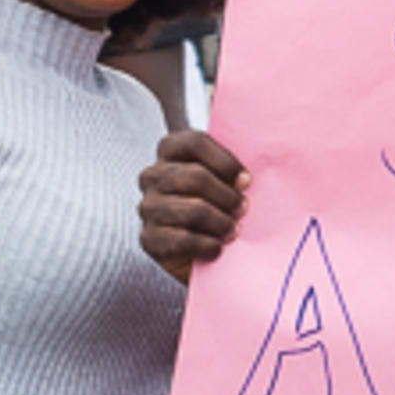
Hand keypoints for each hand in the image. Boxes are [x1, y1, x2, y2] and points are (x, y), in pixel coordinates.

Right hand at [138, 129, 248, 279]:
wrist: (197, 252)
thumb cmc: (216, 208)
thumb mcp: (224, 182)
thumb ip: (231, 171)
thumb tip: (245, 180)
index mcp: (170, 153)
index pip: (194, 142)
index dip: (225, 161)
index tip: (245, 180)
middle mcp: (153, 177)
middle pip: (196, 176)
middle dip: (227, 196)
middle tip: (243, 209)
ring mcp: (148, 207)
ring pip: (193, 210)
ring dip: (221, 223)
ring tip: (232, 230)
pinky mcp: (149, 238)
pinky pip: (184, 239)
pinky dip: (209, 245)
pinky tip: (218, 247)